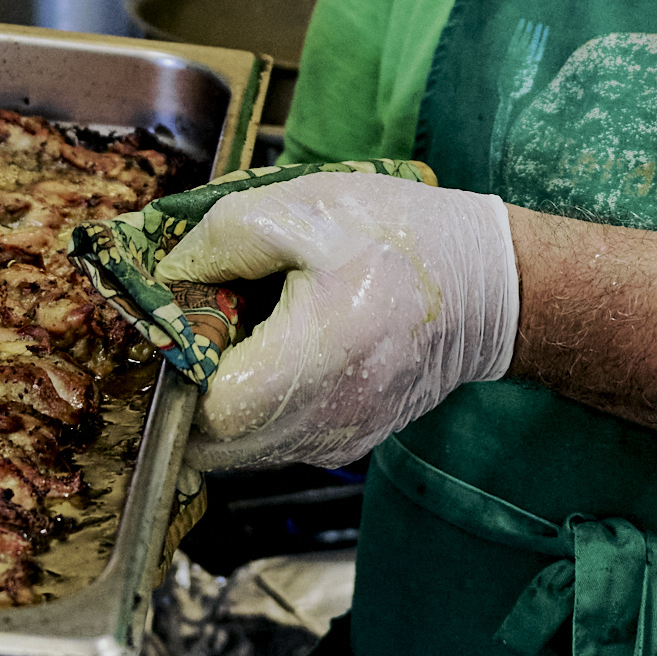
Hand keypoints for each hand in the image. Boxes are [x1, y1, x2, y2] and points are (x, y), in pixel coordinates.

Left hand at [160, 170, 520, 474]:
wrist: (490, 288)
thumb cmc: (403, 241)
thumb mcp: (306, 206)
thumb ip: (220, 236)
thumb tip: (166, 274)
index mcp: (315, 358)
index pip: (204, 411)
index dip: (175, 369)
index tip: (183, 322)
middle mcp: (325, 421)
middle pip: (210, 441)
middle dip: (189, 386)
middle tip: (207, 325)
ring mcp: (336, 443)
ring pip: (237, 448)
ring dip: (220, 398)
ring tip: (247, 335)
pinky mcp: (346, 445)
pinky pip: (273, 440)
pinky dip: (257, 405)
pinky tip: (280, 353)